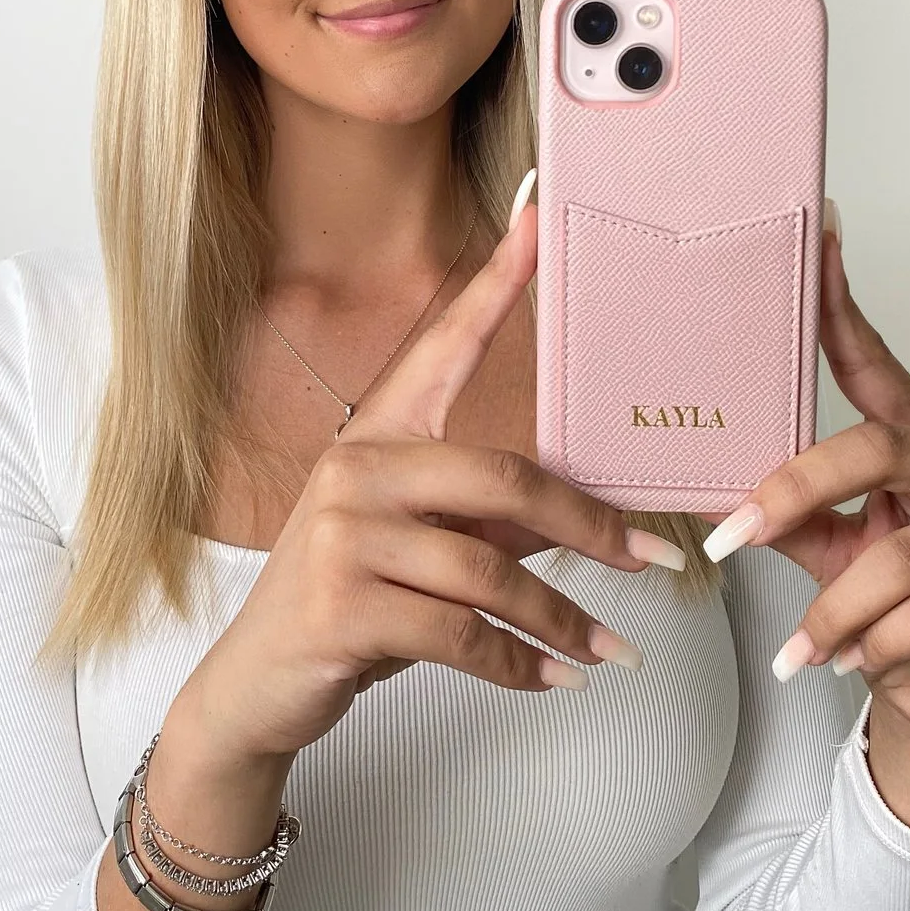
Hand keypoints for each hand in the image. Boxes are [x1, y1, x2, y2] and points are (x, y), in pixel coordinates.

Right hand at [186, 198, 684, 763]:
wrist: (257, 686)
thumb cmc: (347, 605)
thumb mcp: (415, 548)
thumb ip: (484, 519)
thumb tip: (587, 518)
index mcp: (376, 438)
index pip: (443, 347)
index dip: (494, 286)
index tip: (536, 224)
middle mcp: (355, 472)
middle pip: (501, 477)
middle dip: (589, 524)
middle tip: (652, 555)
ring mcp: (343, 537)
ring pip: (489, 571)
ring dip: (561, 620)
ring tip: (610, 650)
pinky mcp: (342, 608)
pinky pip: (461, 636)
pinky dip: (520, 666)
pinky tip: (555, 680)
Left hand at [701, 204, 909, 779]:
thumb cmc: (888, 620)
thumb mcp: (826, 556)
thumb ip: (785, 516)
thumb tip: (706, 490)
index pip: (877, 364)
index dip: (843, 304)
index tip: (818, 233)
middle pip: (877, 449)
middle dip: (793, 494)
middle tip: (732, 538)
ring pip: (898, 556)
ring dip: (834, 610)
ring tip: (802, 648)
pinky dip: (878, 645)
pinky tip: (854, 663)